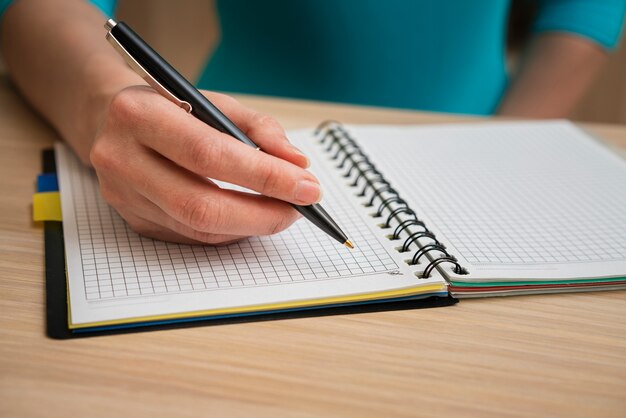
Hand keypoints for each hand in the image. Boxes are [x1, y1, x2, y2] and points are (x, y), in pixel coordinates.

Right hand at [90, 85, 319, 243]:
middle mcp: (121, 157)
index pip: (209, 154)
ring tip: (283, 211)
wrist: (110, 120)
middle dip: (262, 212)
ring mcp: (123, 195)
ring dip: (251, 225)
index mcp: (139, 113)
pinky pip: (192, 235)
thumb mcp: (214, 101)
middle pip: (200, 204)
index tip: (306, 186)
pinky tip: (251, 217)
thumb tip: (298, 164)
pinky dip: (230, 230)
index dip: (264, 175)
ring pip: (198, 227)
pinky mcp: (133, 219)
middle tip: (299, 209)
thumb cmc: (172, 107)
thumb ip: (259, 129)